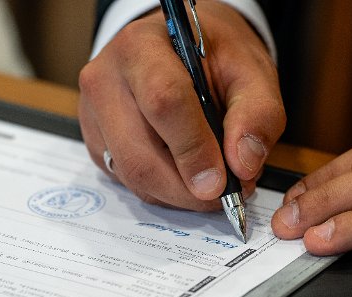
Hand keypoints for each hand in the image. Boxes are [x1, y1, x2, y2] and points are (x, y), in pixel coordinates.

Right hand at [78, 1, 284, 210]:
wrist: (178, 47)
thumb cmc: (212, 56)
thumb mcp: (251, 70)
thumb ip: (258, 113)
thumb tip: (243, 165)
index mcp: (141, 47)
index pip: (163, 103)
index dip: (194, 150)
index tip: (222, 182)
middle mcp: (105, 81)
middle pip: (140, 156)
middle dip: (188, 189)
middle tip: (227, 194)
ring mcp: (94, 116)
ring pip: (134, 176)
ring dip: (180, 194)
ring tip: (214, 180)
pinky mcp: (96, 143)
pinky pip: (129, 182)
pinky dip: (166, 190)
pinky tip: (188, 173)